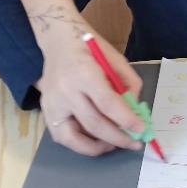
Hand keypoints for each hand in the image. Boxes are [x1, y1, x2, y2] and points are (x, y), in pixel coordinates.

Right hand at [35, 19, 145, 156]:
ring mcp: (52, 103)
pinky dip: (79, 144)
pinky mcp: (45, 110)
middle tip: (134, 143)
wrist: (58, 39)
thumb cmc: (89, 46)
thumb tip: (136, 110)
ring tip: (115, 145)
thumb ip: (128, 82)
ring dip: (98, 147)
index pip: (107, 103)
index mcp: (84, 73)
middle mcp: (65, 91)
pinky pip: (62, 136)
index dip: (126, 119)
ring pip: (74, 138)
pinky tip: (95, 140)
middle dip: (118, 138)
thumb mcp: (114, 58)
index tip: (141, 129)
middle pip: (93, 123)